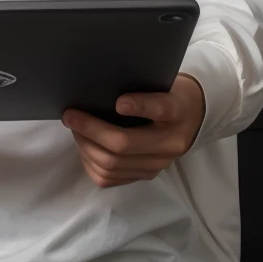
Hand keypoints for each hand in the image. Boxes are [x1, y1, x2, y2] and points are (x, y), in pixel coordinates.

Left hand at [62, 74, 205, 187]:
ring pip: (112, 164)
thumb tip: (98, 87)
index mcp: (177, 111)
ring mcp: (157, 164)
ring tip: (75, 130)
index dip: (140, 105)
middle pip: (124, 144)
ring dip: (86, 147)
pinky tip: (85, 147)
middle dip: (90, 129)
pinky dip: (91, 163)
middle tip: (70, 115)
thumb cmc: (169, 93)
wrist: (192, 118)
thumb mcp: (164, 83)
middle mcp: (169, 143)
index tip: (119, 102)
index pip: (161, 109)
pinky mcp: (146, 175)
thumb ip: (141, 87)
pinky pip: (110, 178)